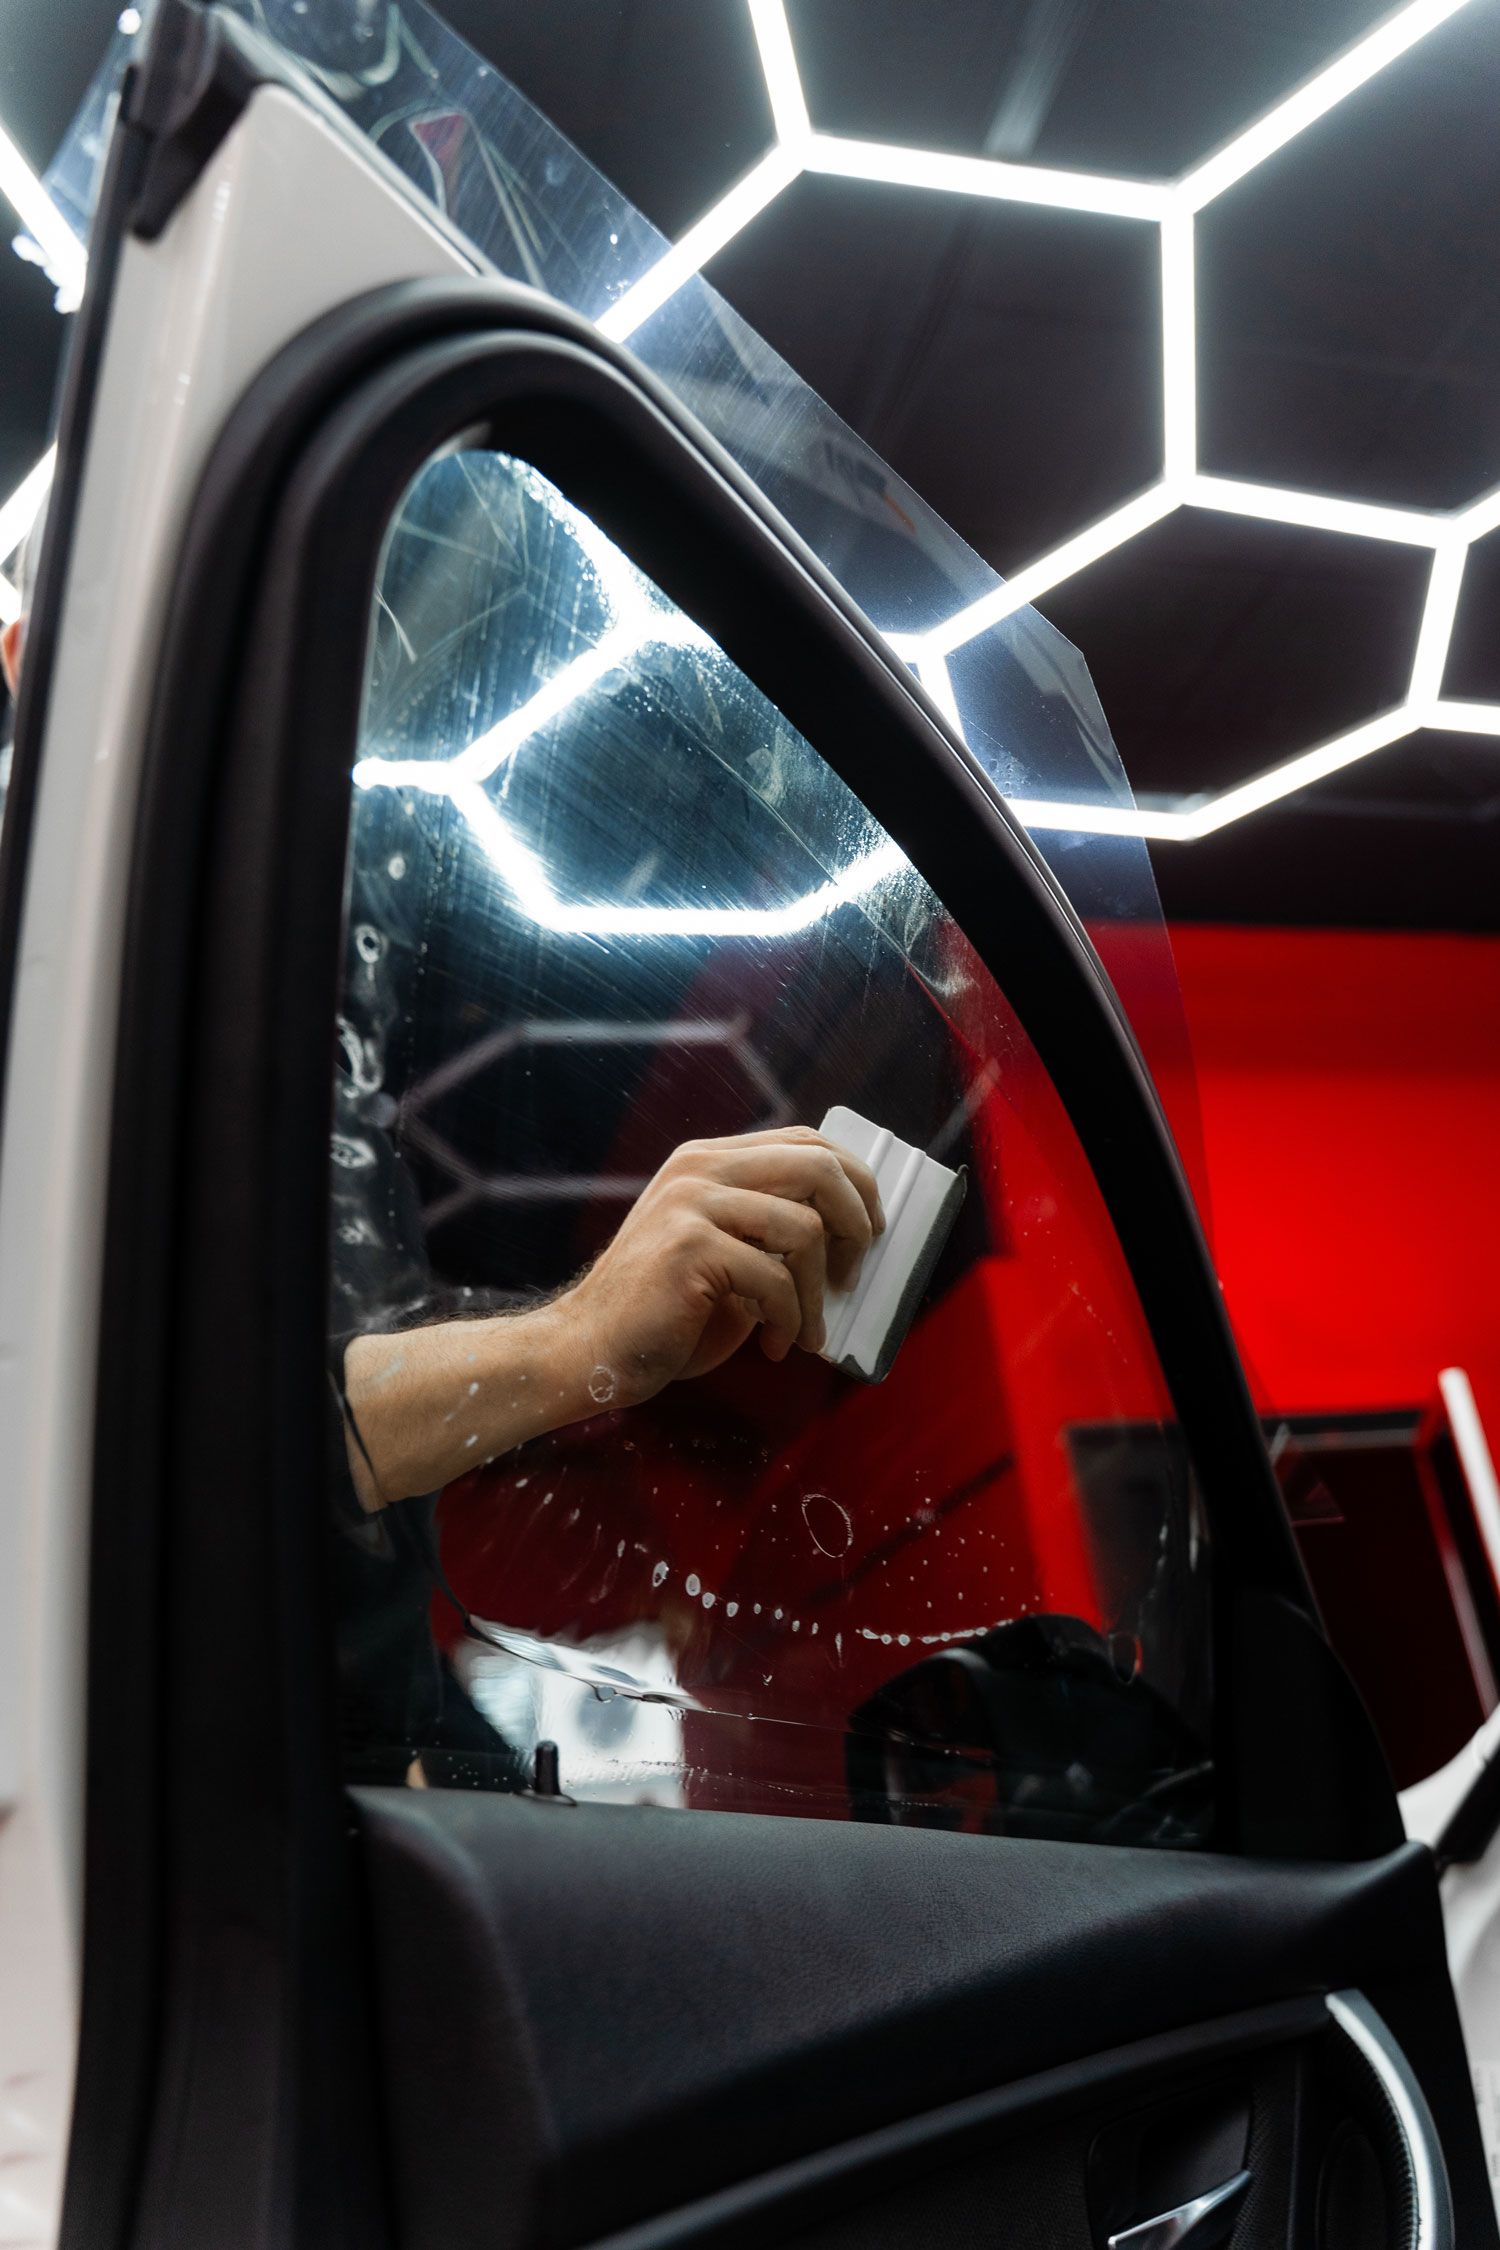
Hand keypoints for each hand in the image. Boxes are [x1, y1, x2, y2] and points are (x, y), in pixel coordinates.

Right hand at [556, 1126, 884, 1405]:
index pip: (805, 1141)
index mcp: (708, 1161)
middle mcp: (700, 1170)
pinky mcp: (690, 1247)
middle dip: (857, 1222)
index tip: (870, 1227)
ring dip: (820, 1293)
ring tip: (804, 1331)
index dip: (855, 1180)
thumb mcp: (723, 1253)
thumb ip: (768, 1230)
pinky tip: (774, 1345)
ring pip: (806, 1230)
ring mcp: (692, 1203)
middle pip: (818, 1167)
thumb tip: (848, 1235)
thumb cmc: (664, 1312)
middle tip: (856, 1272)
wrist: (589, 1349)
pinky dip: (790, 1320)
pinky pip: (776, 1280)